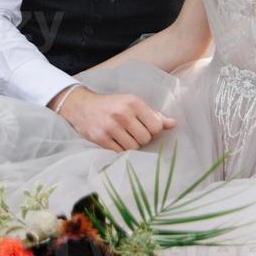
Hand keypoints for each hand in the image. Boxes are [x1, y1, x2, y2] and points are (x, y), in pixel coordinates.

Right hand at [51, 86, 174, 151]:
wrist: (81, 106)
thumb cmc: (112, 105)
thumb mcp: (132, 104)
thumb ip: (153, 114)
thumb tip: (173, 124)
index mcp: (133, 103)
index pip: (157, 126)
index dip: (154, 131)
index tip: (146, 128)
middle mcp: (123, 113)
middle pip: (146, 138)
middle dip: (142, 138)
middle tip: (133, 132)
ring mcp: (111, 127)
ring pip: (134, 147)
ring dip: (131, 145)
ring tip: (124, 136)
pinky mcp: (101, 139)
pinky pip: (121, 152)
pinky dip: (121, 149)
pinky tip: (115, 140)